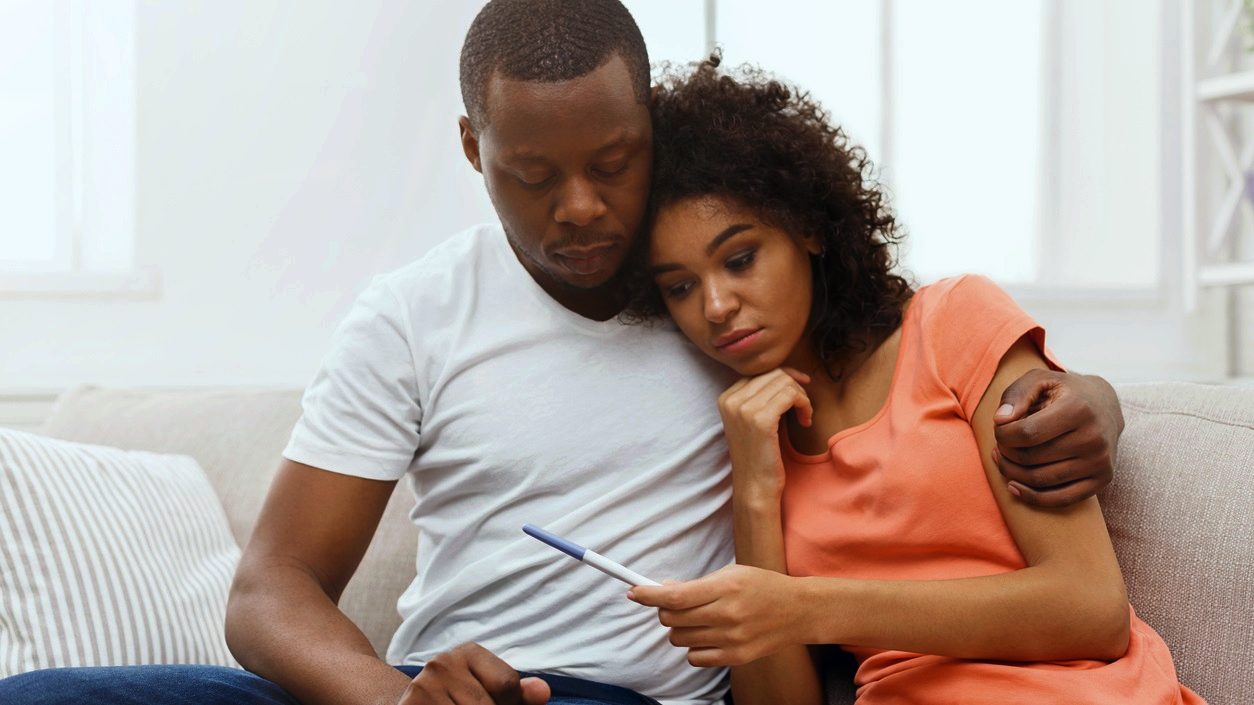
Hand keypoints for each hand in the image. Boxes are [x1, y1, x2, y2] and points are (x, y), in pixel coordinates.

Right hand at [398, 642, 549, 704]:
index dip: (508, 703)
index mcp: (469, 652)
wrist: (416, 703)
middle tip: (472, 704)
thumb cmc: (460, 699)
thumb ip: (519, 694)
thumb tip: (543, 691)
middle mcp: (443, 663)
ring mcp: (424, 686)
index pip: (508, 684)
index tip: (493, 701)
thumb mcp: (491, 691)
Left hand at [628, 565, 800, 666]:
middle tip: (673, 603)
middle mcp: (728, 615)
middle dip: (664, 610)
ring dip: (679, 628)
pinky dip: (693, 647)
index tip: (634, 592)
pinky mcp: (736, 658)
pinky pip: (694, 658)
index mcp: (726, 587)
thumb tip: (663, 590)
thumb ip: (697, 584)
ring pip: (680, 639)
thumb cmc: (761, 587)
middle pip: (673, 619)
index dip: (649, 595)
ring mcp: (732, 639)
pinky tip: (706, 635)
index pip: (676, 596)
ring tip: (696, 618)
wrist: (798, 612)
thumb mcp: (730, 574)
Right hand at [718, 368, 812, 497]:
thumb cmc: (760, 456)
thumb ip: (762, 397)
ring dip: (802, 397)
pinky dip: (804, 405)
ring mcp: (744, 408)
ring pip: (784, 382)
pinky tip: (805, 421)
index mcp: (726, 398)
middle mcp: (732, 400)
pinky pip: (791, 395)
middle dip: (795, 387)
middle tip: (804, 408)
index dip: (785, 377)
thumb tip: (787, 374)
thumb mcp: (754, 421)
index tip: (800, 389)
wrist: (755, 487)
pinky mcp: (760, 419)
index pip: (760, 372)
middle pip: (774, 374)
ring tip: (804, 416)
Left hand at [992, 370, 1123, 507]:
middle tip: (1000, 445)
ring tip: (1002, 459)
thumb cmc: (1063, 392)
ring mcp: (1099, 461)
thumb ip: (1016, 394)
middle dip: (1006, 453)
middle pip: (1031, 458)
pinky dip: (1032, 497)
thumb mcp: (1039, 380)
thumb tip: (1000, 421)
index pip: (1027, 433)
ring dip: (1012, 473)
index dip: (1003, 435)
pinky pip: (1061, 499)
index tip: (998, 429)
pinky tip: (1013, 486)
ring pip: (1041, 480)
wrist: (1105, 406)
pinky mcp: (1102, 480)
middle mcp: (1093, 437)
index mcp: (1077, 409)